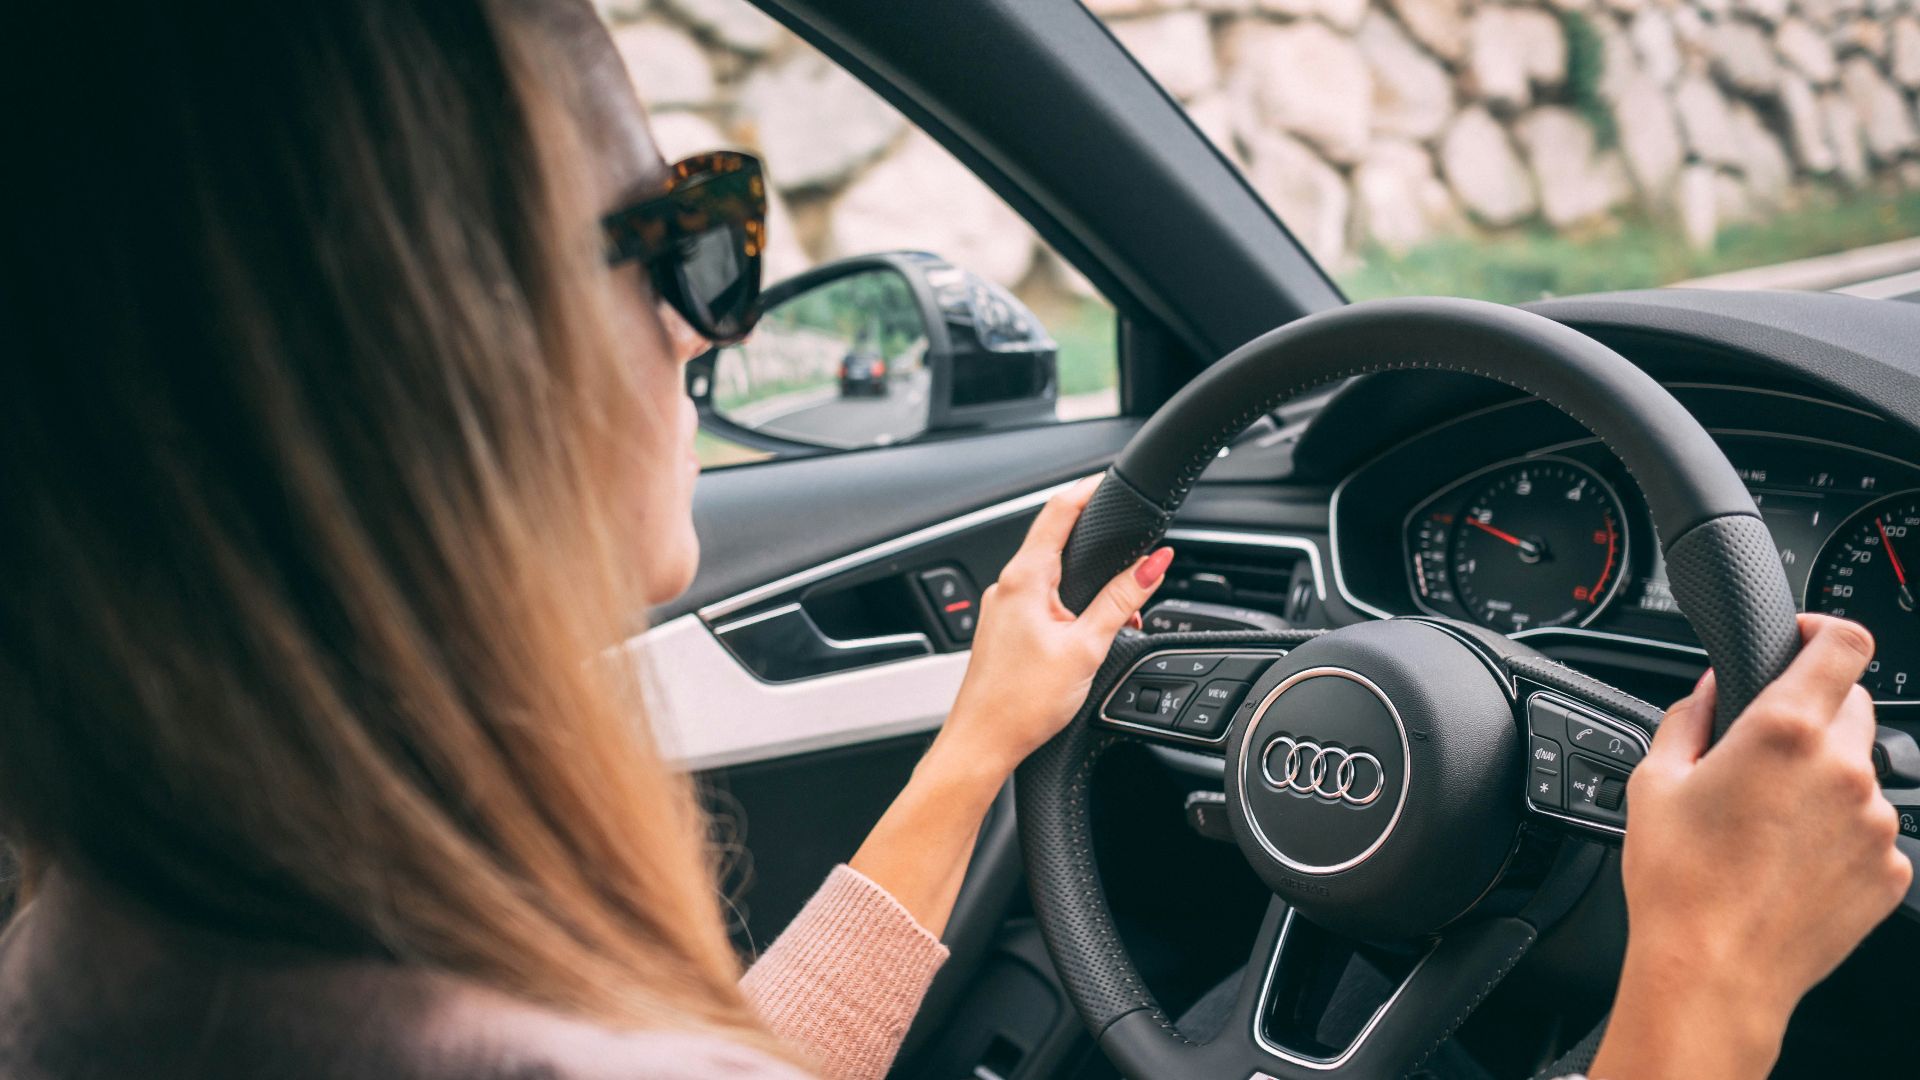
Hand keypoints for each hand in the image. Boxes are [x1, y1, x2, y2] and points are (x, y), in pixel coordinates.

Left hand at [850, 476, 1169, 935]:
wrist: (981, 744)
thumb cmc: (1022, 703)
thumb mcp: (1087, 647)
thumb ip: (1122, 600)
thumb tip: (1153, 564)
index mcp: (1024, 578)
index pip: (1058, 511)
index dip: (1088, 490)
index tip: (1112, 481)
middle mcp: (1006, 586)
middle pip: (1055, 540)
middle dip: (1096, 541)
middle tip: (1131, 546)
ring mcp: (1001, 608)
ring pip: (1049, 574)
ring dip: (1085, 580)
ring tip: (1120, 605)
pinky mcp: (1003, 630)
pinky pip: (1039, 600)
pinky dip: (1068, 603)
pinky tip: (1087, 630)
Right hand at [1591, 614, 1912, 1078]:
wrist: (1714, 973)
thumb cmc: (1678, 882)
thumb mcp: (1654, 780)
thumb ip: (1691, 716)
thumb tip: (1714, 689)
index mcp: (1784, 731)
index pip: (1844, 644)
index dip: (1824, 630)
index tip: (1804, 639)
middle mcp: (1844, 770)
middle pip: (1853, 704)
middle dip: (1813, 710)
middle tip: (1764, 748)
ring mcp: (1875, 823)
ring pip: (1860, 770)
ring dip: (1824, 776)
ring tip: (1768, 821)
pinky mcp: (1890, 870)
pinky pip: (1870, 829)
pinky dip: (1838, 831)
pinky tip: (1789, 859)